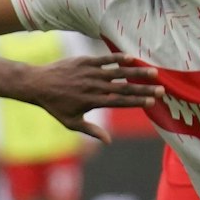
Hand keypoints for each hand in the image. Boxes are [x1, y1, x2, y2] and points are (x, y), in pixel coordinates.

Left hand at [15, 55, 164, 142]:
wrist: (38, 84)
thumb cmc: (55, 106)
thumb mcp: (71, 122)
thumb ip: (91, 130)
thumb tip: (108, 141)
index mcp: (93, 102)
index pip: (120, 102)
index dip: (137, 102)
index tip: (153, 102)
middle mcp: (93, 87)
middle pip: (124, 88)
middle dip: (144, 89)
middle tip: (162, 88)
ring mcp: (89, 73)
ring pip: (117, 72)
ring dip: (136, 72)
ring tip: (153, 71)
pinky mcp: (84, 61)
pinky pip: (104, 59)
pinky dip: (117, 58)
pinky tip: (131, 58)